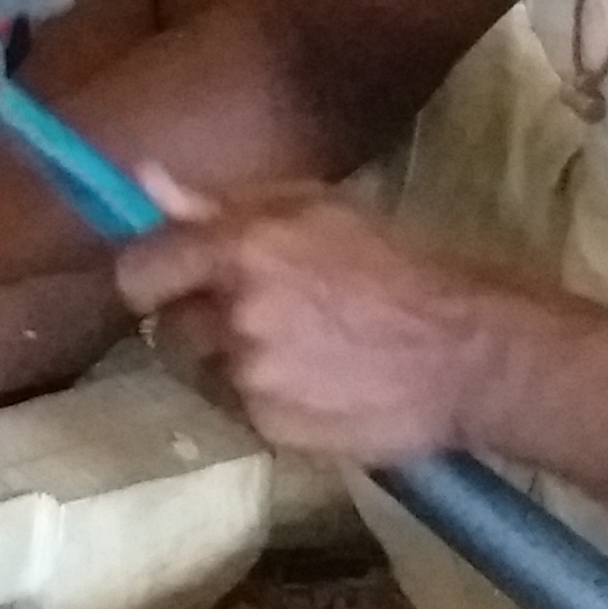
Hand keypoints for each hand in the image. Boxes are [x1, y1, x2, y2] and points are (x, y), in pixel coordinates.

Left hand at [110, 173, 493, 469]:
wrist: (470, 352)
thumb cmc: (402, 265)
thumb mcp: (319, 210)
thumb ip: (223, 202)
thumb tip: (146, 180)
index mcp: (240, 248)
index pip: (138, 270)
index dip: (153, 275)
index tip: (174, 278)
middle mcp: (233, 314)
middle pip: (166, 326)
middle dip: (197, 319)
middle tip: (251, 314)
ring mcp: (249, 376)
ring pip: (201, 370)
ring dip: (228, 360)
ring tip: (291, 350)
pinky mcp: (268, 428)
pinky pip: (237, 409)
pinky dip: (261, 398)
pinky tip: (312, 382)